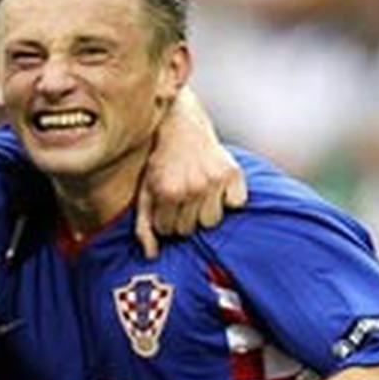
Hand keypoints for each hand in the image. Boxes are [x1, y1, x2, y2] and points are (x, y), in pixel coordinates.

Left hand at [136, 86, 246, 258]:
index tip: (164, 204)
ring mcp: (214, 180)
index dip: (164, 220)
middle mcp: (192, 187)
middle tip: (180, 196)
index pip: (168, 231)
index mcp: (167, 191)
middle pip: (190, 229)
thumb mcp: (144, 190)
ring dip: (203, 211)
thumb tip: (151, 255)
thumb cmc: (159, 161)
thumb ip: (143, 225)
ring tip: (196, 191)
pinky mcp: (233, 173)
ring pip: (212, 221)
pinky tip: (215, 185)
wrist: (180, 124)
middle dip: (182, 217)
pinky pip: (235, 204)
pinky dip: (227, 198)